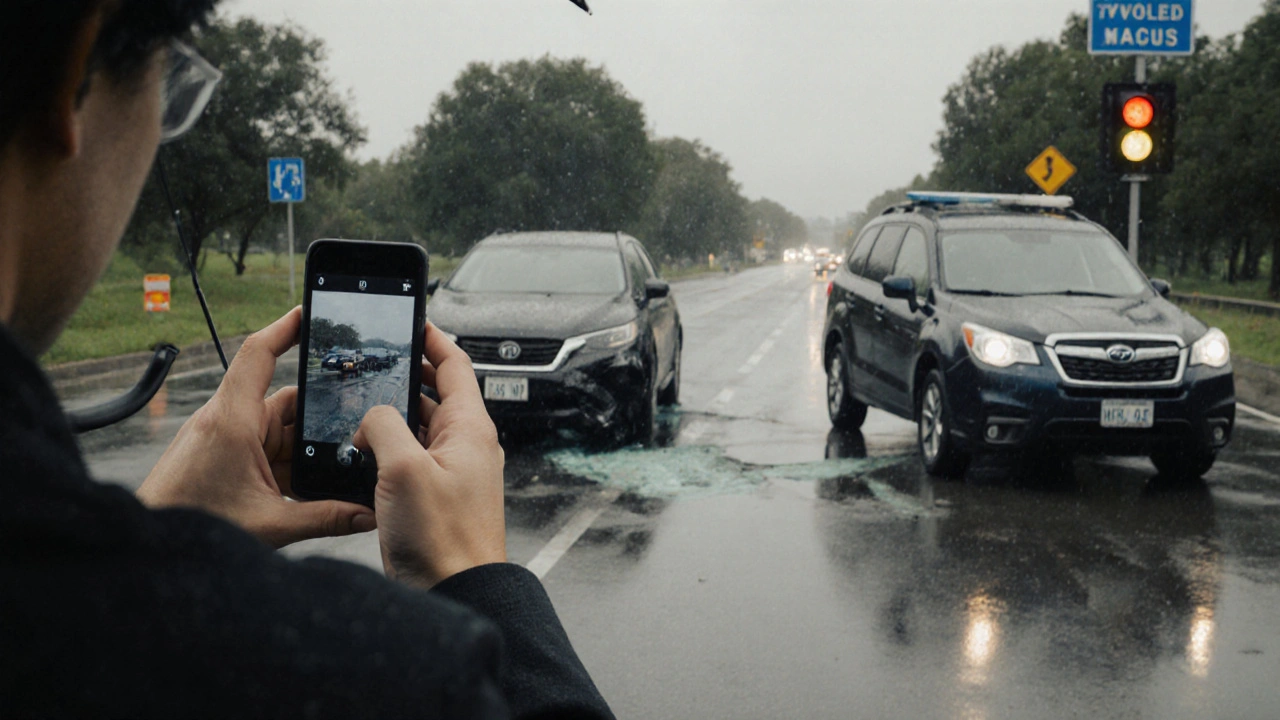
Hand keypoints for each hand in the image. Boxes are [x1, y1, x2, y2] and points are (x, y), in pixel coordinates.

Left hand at [137, 308, 376, 547]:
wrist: (148, 548)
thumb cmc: (192, 527)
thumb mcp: (270, 524)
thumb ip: (325, 517)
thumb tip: (366, 513)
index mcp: (232, 421)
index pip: (259, 354)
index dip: (286, 327)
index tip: (311, 312)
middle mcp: (227, 421)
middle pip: (285, 400)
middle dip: (319, 416)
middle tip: (355, 429)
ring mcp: (224, 438)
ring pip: (279, 428)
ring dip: (303, 447)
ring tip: (331, 468)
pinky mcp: (224, 456)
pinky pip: (266, 448)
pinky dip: (288, 462)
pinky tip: (304, 485)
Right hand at [353, 322, 505, 587]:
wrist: (456, 591)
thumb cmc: (444, 539)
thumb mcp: (404, 469)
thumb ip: (385, 427)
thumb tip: (373, 417)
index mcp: (470, 429)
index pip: (456, 365)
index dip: (433, 338)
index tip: (414, 321)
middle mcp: (466, 446)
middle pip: (438, 393)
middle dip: (407, 374)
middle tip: (379, 361)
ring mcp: (452, 472)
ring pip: (421, 427)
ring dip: (393, 414)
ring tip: (362, 405)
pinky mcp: (434, 496)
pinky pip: (411, 458)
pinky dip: (389, 448)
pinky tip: (363, 452)